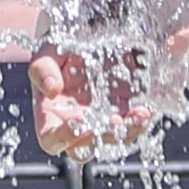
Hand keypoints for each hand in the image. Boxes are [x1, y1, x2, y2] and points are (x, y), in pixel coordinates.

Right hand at [28, 47, 151, 158]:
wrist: (86, 39)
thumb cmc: (60, 52)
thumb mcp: (47, 55)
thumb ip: (43, 70)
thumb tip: (51, 89)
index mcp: (51, 117)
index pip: (51, 139)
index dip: (62, 138)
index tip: (77, 123)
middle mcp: (76, 125)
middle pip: (86, 148)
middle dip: (102, 138)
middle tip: (115, 122)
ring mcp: (100, 122)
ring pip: (114, 141)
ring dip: (127, 132)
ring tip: (139, 114)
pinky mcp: (122, 114)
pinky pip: (131, 127)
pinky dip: (139, 122)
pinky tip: (145, 110)